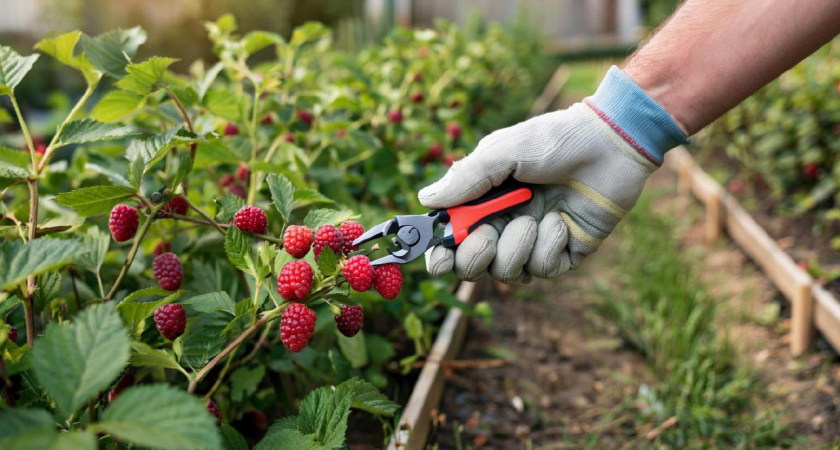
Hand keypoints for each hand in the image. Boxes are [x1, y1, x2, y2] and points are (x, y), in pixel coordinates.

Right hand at [418, 67, 687, 281]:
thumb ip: (465, 179)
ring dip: (518, 246)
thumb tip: (426, 200)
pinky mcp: (565, 253)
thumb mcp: (502, 152)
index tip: (439, 255)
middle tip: (487, 236)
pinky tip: (561, 221)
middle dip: (475, 257)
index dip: (440, 255)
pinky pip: (543, 269)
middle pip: (472, 267)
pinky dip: (549, 247)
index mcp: (483, 202)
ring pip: (508, 272)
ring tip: (536, 216)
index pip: (450, 240)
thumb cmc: (554, 140)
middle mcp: (504, 225)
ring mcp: (534, 242)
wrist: (610, 143)